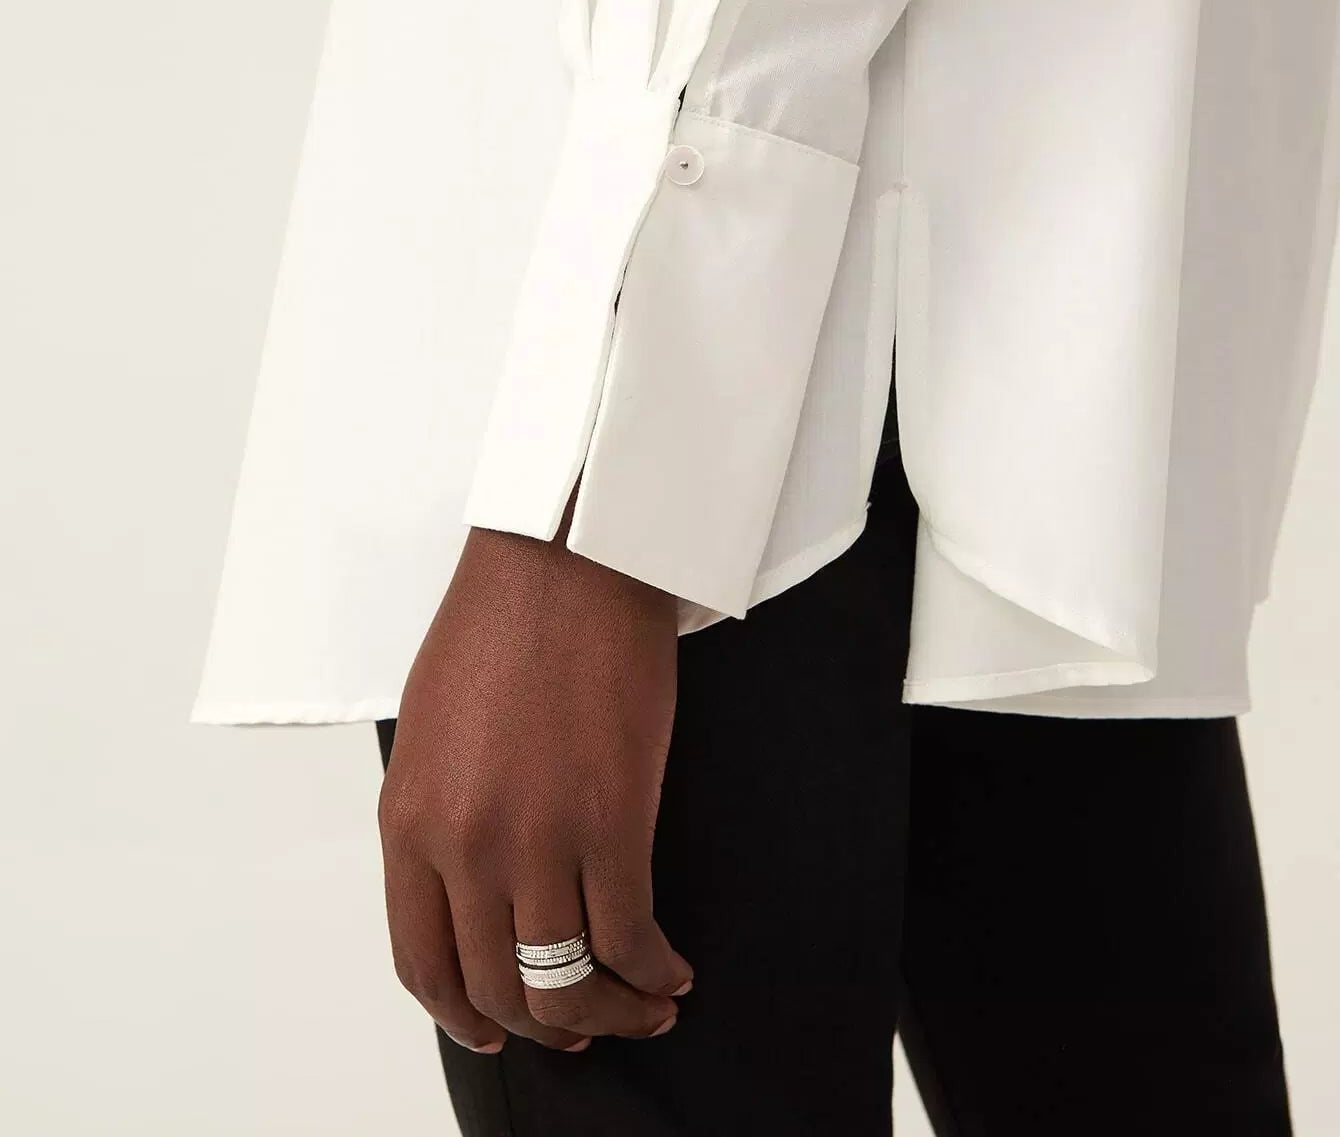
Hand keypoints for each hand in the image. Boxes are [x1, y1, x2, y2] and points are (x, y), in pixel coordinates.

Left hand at [378, 502, 691, 1053]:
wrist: (565, 560)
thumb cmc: (502, 624)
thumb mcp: (433, 730)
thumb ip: (440, 816)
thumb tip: (468, 889)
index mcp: (411, 821)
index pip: (423, 965)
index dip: (463, 1016)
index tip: (495, 1032)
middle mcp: (465, 846)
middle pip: (500, 989)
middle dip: (547, 1026)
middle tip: (583, 1027)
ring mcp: (538, 839)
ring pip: (567, 982)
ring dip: (609, 1014)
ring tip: (644, 1006)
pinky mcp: (612, 822)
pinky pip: (629, 938)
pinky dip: (653, 971)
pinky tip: (673, 967)